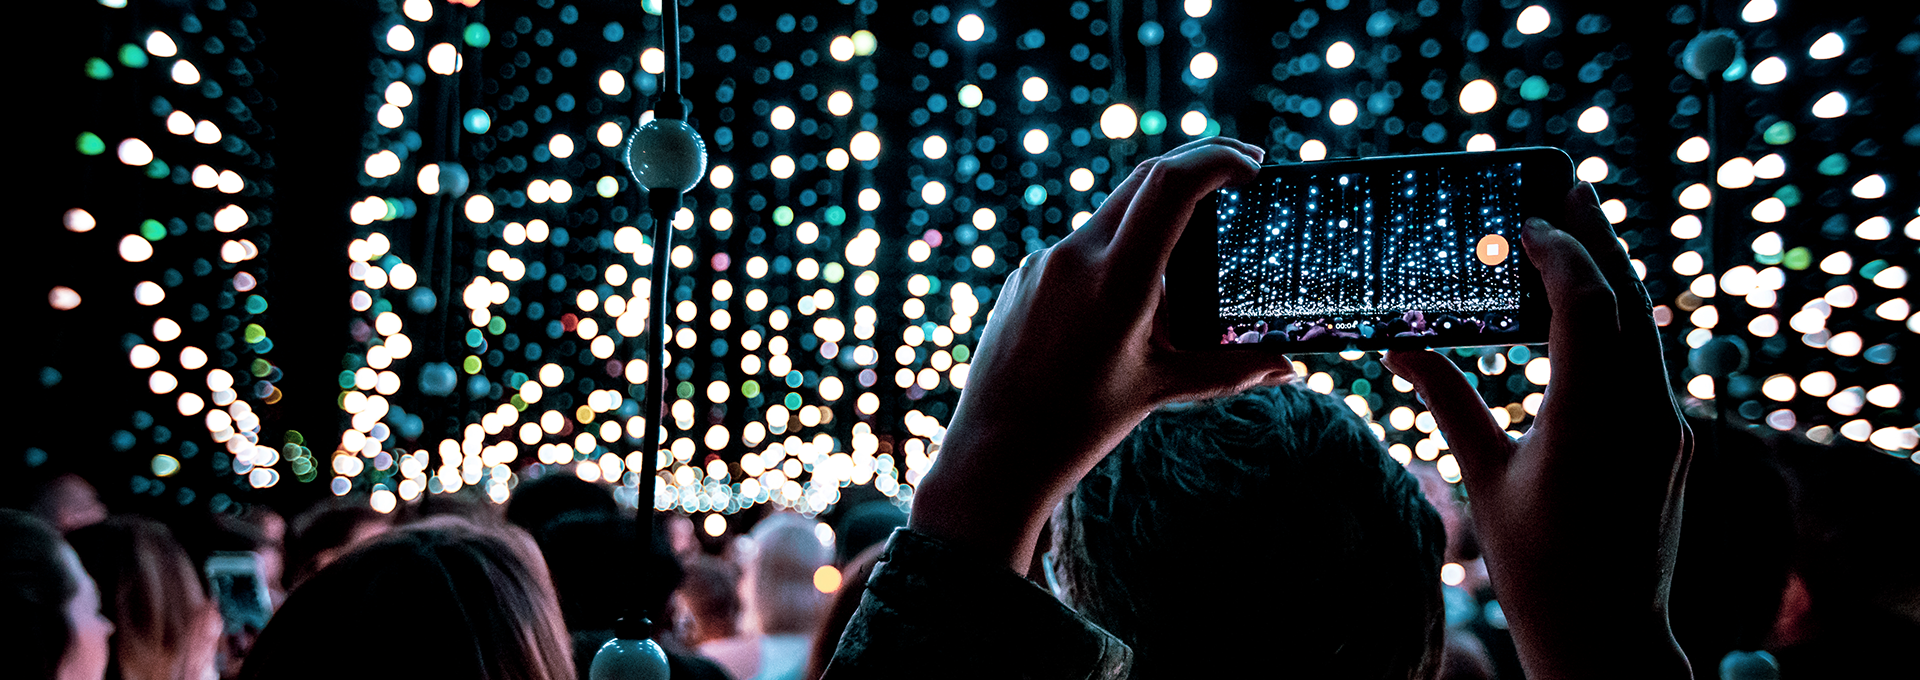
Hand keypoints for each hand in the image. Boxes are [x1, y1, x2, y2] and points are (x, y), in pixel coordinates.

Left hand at [911, 138, 1296, 572]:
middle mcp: (1075, 256)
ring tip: (1195, 247)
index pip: (1172, 185)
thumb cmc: (1077, 426)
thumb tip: (1288, 368)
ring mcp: (1043, 263)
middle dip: (1197, 165)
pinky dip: (1119, 249)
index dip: (1218, 159)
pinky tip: (1133, 295)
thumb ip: (1229, 370)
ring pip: (1113, 212)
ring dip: (1158, 212)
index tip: (1254, 165)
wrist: (991, 453)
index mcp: (1116, 278)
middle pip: (1145, 179)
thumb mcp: (1160, 390)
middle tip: (1244, 170)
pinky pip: (1081, 246)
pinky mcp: (1024, 277)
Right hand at [1383, 183, 1693, 677]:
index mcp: (1590, 419)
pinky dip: (1618, 319)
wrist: (1608, 632)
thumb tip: (1399, 345)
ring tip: (1577, 231)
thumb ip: (1448, 401)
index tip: (1525, 221)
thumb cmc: (1537, 565)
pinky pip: (1647, 358)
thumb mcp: (1484, 478)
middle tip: (1567, 186)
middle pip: (1630, 298)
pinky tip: (1589, 308)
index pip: (1587, 305)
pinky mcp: (1670, 438)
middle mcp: (1642, 412)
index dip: (1559, 252)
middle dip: (1599, 237)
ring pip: (1645, 326)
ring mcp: (1666, 424)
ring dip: (1613, 273)